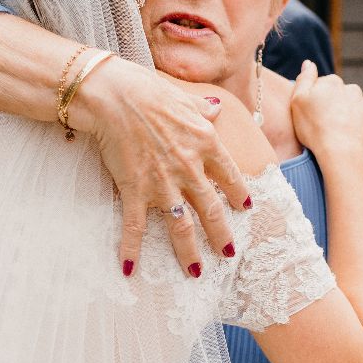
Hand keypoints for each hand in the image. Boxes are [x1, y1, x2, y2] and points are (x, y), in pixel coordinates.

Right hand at [71, 58, 248, 276]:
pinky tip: (129, 269)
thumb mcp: (185, 97)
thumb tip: (217, 108)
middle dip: (221, 235)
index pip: (230, 175)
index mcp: (205, 143)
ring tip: (197, 272)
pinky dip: (131, 249)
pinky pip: (134, 226)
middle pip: (211, 210)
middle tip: (228, 254)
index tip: (246, 208)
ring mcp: (163, 183)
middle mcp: (190, 169)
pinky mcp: (135, 189)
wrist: (116, 96)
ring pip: (181, 226)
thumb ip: (203, 108)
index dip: (240, 193)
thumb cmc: (149, 90)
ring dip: (189, 252)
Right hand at [290, 60, 362, 166]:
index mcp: (332, 82)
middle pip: (343, 94)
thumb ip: (304, 79)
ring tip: (341, 133)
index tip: (314, 114)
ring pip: (358, 106)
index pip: (325, 85)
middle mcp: (352, 89)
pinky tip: (356, 137)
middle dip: (337, 105)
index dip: (318, 99)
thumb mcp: (298, 101)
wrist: (342, 153)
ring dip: (351, 115)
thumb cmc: (315, 129)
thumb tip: (308, 62)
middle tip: (327, 125)